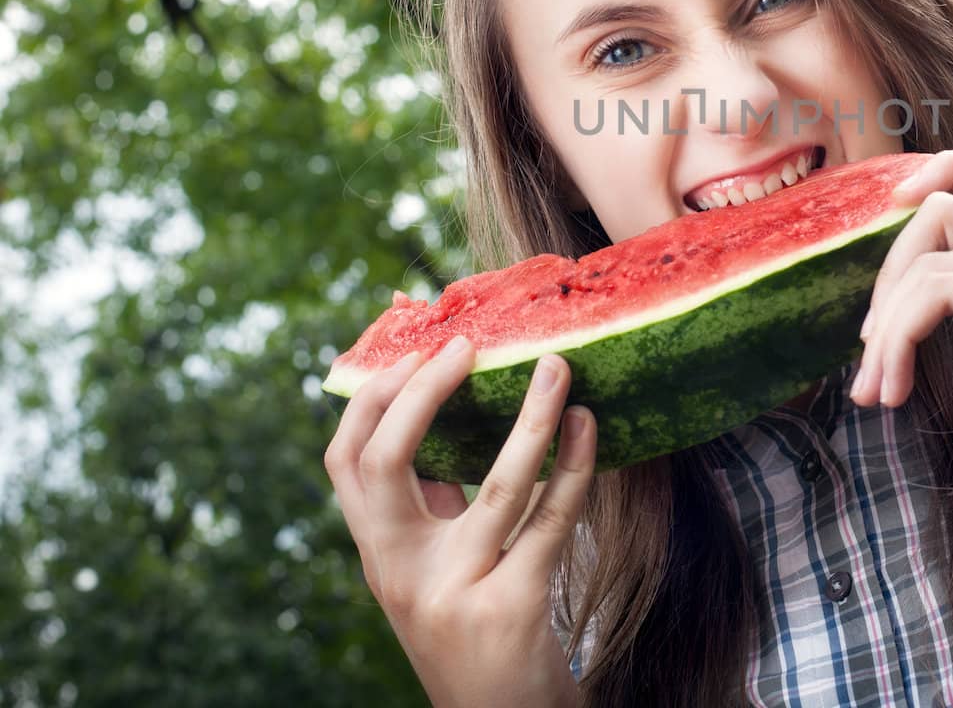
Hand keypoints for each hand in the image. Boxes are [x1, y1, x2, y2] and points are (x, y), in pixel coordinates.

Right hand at [324, 338, 595, 707]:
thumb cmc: (477, 626)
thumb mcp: (437, 566)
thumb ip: (435, 501)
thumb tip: (449, 399)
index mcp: (379, 553)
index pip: (344, 461)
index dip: (373, 396)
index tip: (415, 347)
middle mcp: (402, 573)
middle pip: (384, 463)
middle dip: (422, 393)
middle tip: (469, 346)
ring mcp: (455, 593)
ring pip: (493, 487)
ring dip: (532, 417)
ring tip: (557, 367)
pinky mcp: (512, 610)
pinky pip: (551, 521)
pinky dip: (574, 466)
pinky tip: (587, 427)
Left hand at [850, 149, 952, 523]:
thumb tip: (900, 300)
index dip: (939, 172)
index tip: (890, 214)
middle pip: (941, 208)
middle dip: (886, 280)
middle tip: (869, 354)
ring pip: (929, 254)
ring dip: (885, 327)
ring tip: (877, 388)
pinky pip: (938, 290)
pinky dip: (900, 336)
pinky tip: (897, 388)